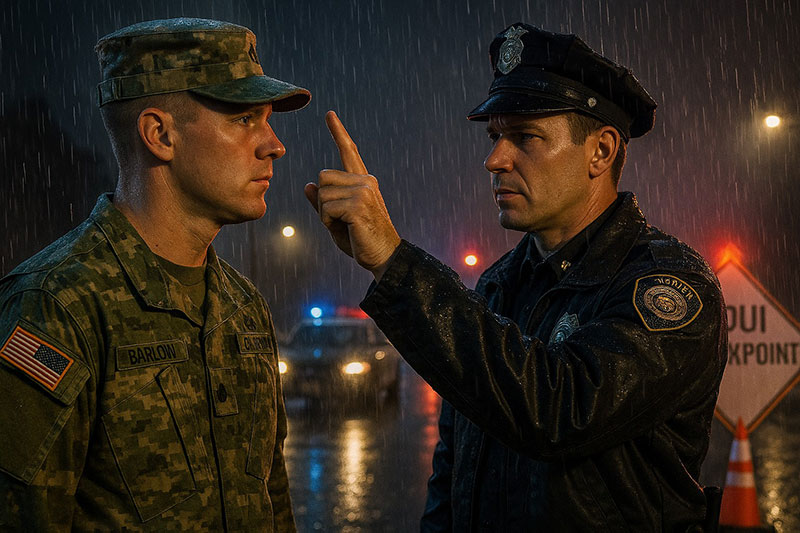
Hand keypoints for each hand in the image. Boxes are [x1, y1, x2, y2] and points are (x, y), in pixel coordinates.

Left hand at [305, 111, 401, 280]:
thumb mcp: (337, 220)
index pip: (348, 152)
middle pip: (322, 177)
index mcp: (363, 181)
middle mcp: (365, 181)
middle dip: (323, 201)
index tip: (329, 115)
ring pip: (322, 193)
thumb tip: (308, 185)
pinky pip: (326, 208)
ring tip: (345, 225)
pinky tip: (347, 228)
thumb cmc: (361, 239)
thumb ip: (323, 202)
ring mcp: (363, 191)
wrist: (383, 257)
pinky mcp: (358, 204)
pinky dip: (328, 222)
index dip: (338, 132)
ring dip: (325, 214)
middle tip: (339, 220)